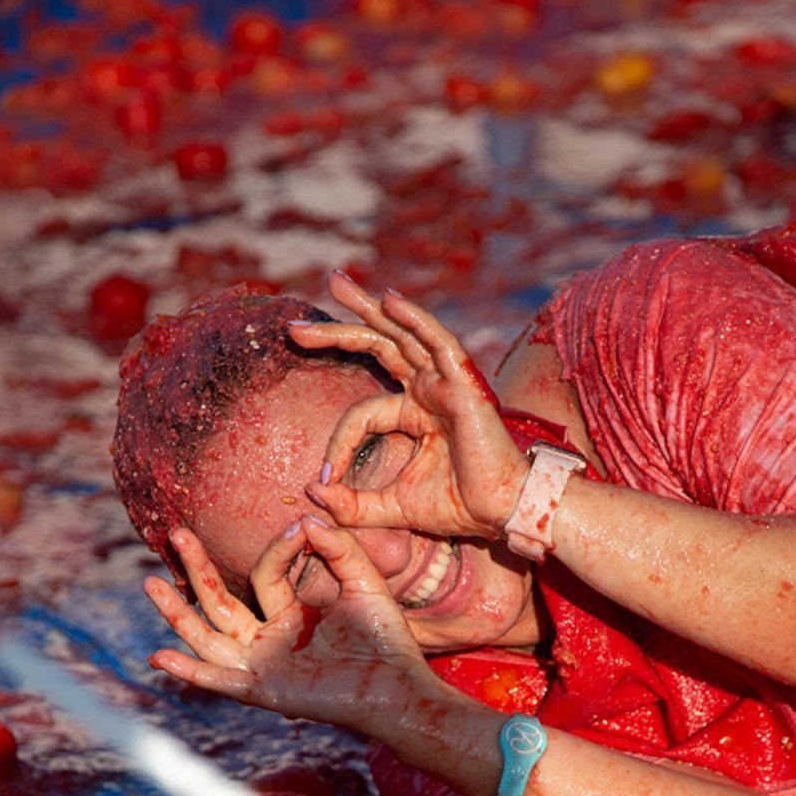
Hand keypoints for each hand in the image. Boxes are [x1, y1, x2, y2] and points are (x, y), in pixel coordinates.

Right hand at [144, 520, 430, 733]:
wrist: (398, 684)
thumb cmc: (386, 638)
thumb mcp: (364, 582)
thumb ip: (339, 548)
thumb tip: (307, 518)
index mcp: (291, 612)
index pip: (266, 574)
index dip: (279, 549)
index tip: (299, 529)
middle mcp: (270, 638)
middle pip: (220, 601)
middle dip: (197, 569)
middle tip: (176, 533)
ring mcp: (264, 664)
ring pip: (209, 637)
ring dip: (178, 615)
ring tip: (150, 584)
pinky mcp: (264, 690)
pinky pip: (220, 680)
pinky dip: (190, 672)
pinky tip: (160, 658)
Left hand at [290, 271, 529, 538]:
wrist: (500, 513)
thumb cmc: (457, 507)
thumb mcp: (392, 507)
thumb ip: (352, 505)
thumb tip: (313, 493)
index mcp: (415, 413)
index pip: (362, 413)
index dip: (338, 442)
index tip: (323, 477)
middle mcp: (429, 390)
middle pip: (377, 348)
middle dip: (337, 332)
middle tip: (294, 327)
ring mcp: (446, 382)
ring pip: (401, 334)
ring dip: (368, 308)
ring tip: (335, 283)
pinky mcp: (464, 384)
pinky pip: (438, 342)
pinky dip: (416, 319)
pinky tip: (389, 300)